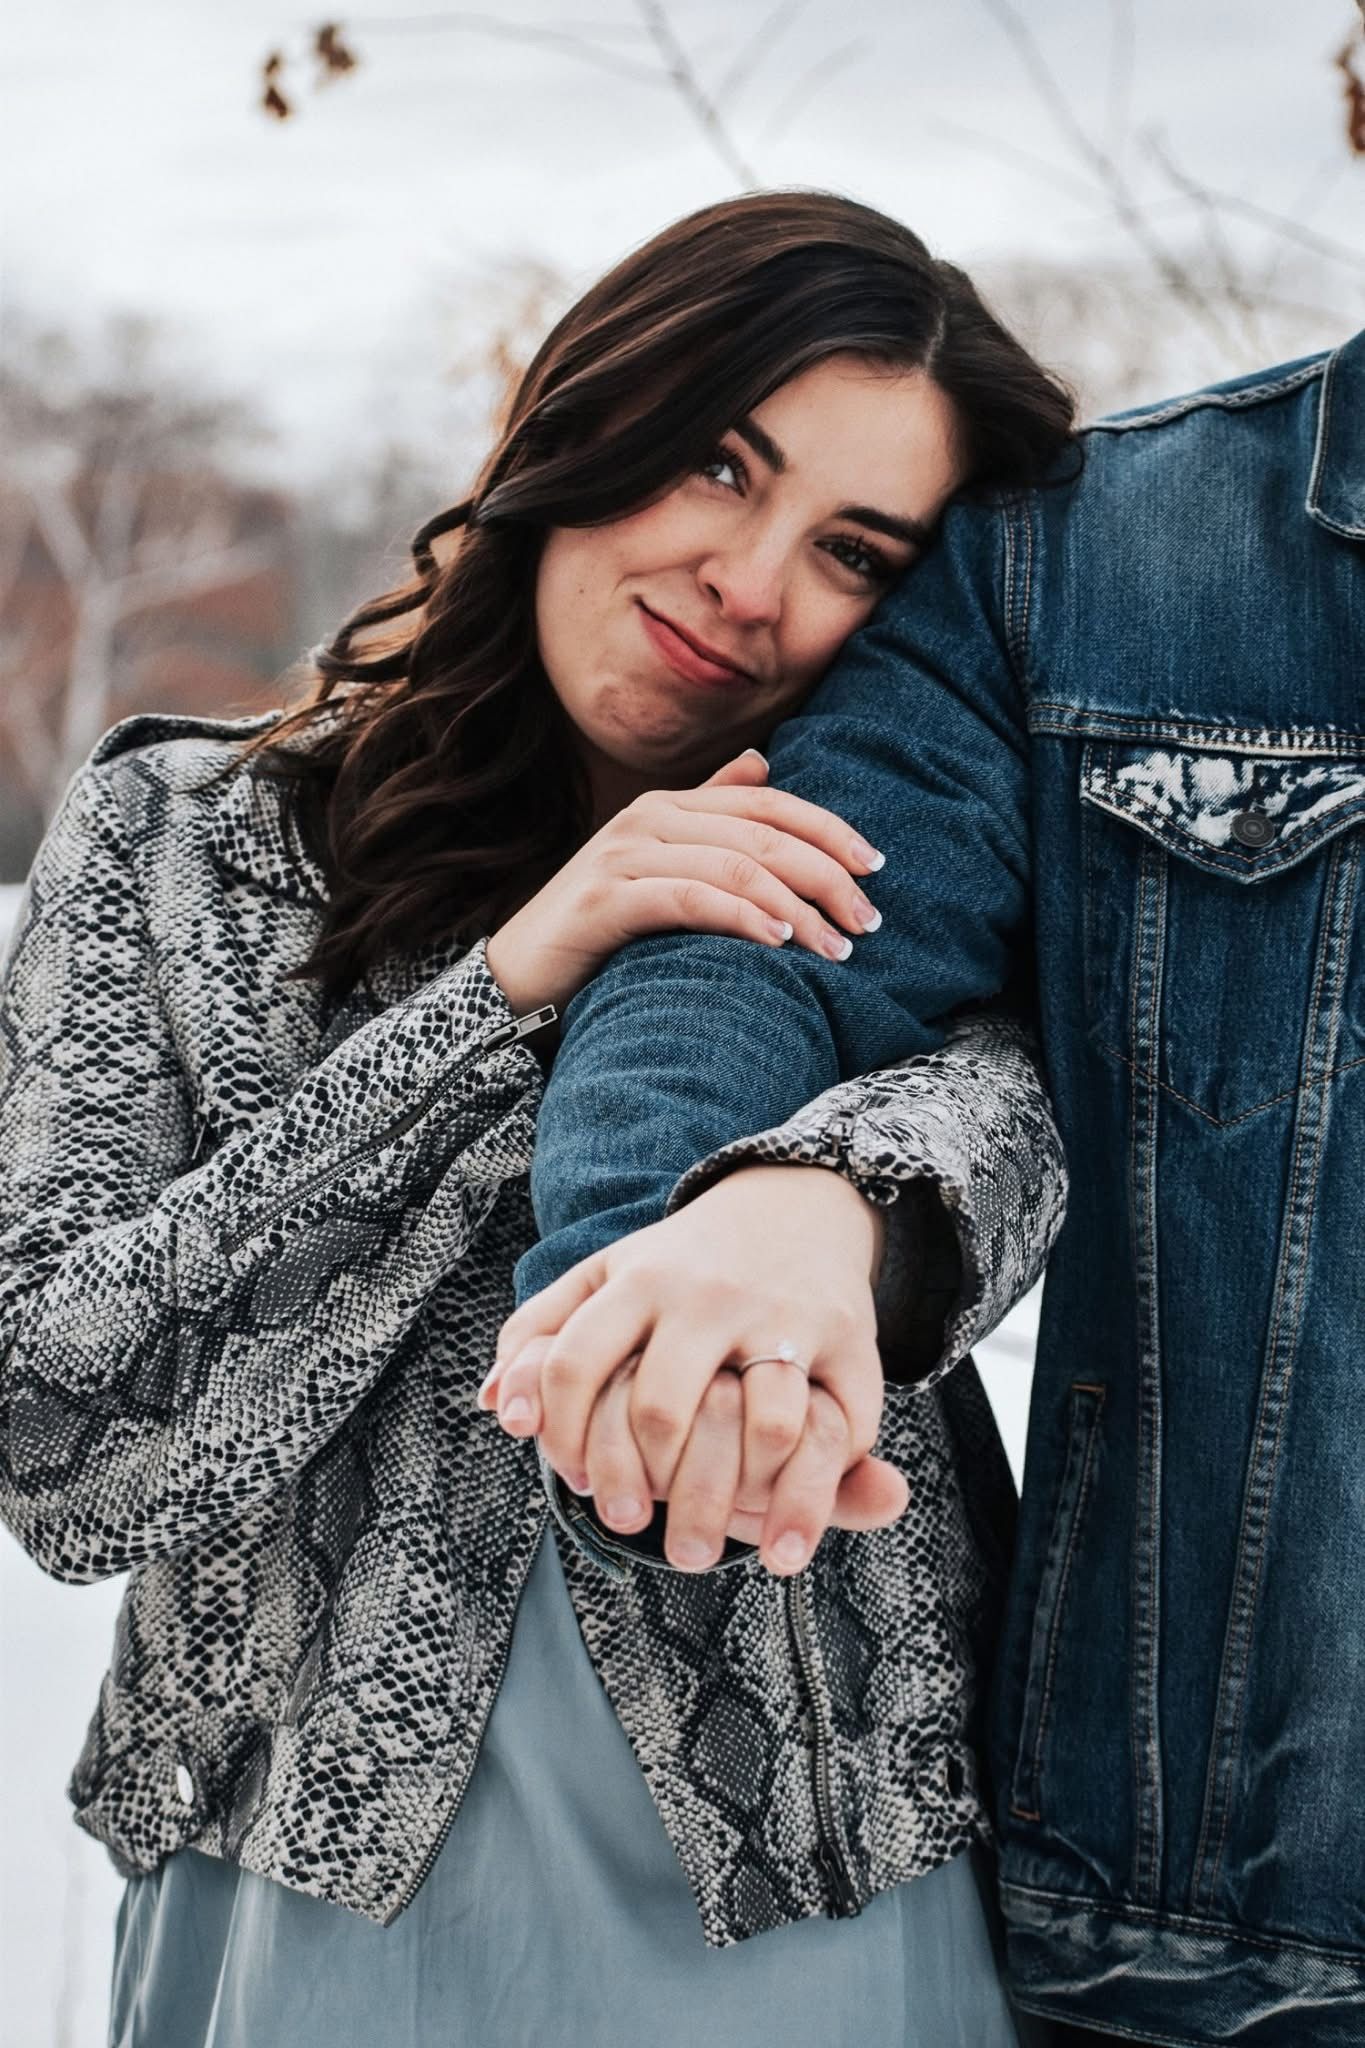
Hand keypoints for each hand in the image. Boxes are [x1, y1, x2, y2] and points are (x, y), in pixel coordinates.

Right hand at [483, 751, 883, 1015]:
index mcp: (670, 805)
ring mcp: (624, 854)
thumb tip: (761, 763)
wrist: (516, 976)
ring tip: (835, 946)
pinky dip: (741, 916)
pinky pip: (690, 897)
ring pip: (735, 866)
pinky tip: (777, 941)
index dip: (828, 829)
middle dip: (826, 876)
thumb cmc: (600, 928)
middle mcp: (649, 817)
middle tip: (868, 921)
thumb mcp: (659, 865)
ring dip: (797, 907)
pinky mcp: (606, 897)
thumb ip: (708, 815)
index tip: (875, 867)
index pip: (768, 802)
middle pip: (763, 835)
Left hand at [484, 1165, 908, 1575]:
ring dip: (735, 1506)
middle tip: (629, 1529)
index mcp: (641, 1280)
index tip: (571, 1482)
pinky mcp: (849, 1339)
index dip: (561, 1435)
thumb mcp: (605, 1277)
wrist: (794, 1205)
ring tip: (701, 1550)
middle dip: (641, 1486)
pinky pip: (840, 1429)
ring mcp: (785, 1317)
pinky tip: (784, 1543)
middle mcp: (711, 1297)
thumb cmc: (683, 1265)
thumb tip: (496, 1409)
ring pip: (763, 1425)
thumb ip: (540, 1334)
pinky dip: (814, 1496)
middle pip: (662, 1409)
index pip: (575, 1361)